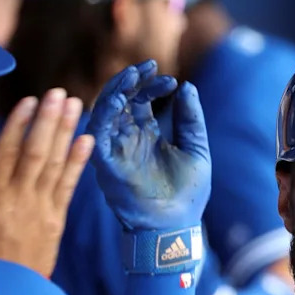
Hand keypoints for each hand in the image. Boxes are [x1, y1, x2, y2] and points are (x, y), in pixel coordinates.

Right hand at [0, 90, 92, 276]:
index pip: (6, 152)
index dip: (18, 125)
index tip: (29, 102)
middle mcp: (18, 199)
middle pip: (36, 152)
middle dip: (48, 120)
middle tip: (59, 93)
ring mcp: (40, 210)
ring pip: (55, 164)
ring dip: (66, 132)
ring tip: (76, 106)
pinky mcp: (56, 222)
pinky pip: (69, 187)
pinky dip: (78, 163)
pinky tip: (87, 141)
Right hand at [87, 60, 211, 231]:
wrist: (176, 226)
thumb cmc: (188, 195)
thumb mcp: (196, 150)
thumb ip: (191, 120)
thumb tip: (187, 87)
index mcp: (147, 136)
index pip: (142, 101)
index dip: (153, 86)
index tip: (171, 80)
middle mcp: (128, 140)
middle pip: (122, 100)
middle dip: (133, 81)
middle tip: (150, 67)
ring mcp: (115, 149)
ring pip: (106, 109)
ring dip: (118, 89)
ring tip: (135, 74)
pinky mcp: (105, 162)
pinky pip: (97, 130)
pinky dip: (106, 109)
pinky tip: (122, 95)